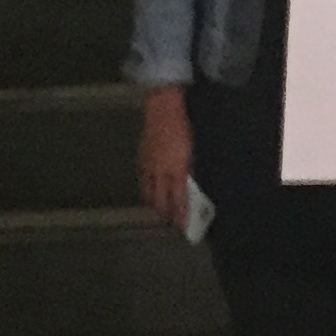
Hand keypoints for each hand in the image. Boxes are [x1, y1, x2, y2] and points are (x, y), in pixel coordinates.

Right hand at [139, 87, 192, 225]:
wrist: (163, 109)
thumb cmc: (183, 127)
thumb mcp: (194, 149)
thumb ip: (191, 168)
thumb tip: (191, 184)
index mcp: (177, 168)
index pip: (178, 198)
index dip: (180, 214)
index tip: (183, 226)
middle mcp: (161, 171)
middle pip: (161, 200)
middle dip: (166, 214)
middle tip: (172, 224)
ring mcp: (149, 166)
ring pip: (149, 192)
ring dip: (155, 205)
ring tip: (161, 213)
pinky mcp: (141, 159)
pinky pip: (143, 181)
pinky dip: (146, 191)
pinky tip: (149, 195)